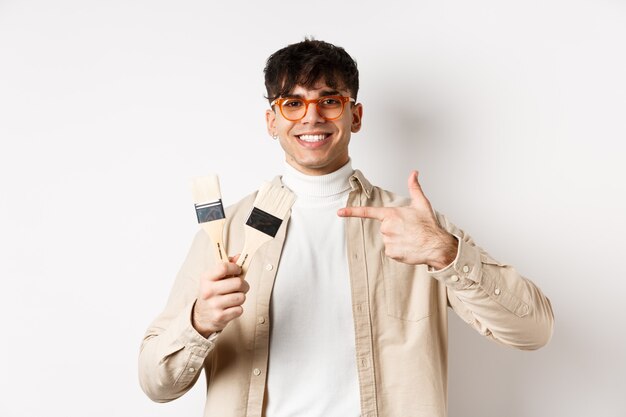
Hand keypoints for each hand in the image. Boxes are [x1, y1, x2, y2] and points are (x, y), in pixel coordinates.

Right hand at [192, 255, 248, 336]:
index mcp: (206, 278)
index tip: (238, 270)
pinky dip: (238, 308)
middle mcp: (208, 291)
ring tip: (235, 297)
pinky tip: (231, 307)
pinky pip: (239, 309)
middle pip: (237, 283)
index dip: (235, 267)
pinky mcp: (220, 317)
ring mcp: (214, 305)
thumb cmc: (212, 293)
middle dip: (244, 284)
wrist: (201, 316)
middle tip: (242, 286)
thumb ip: (227, 265)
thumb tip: (239, 256)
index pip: (224, 267)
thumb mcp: (214, 278)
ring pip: (241, 297)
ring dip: (241, 297)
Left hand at [337, 171, 457, 268]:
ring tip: (410, 239)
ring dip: (397, 240)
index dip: (352, 212)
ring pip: (388, 240)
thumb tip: (414, 173)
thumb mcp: (421, 204)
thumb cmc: (429, 225)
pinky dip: (399, 250)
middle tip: (409, 230)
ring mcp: (388, 241)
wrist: (437, 245)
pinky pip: (391, 250)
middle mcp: (387, 227)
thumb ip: (414, 187)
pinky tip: (409, 247)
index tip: (339, 212)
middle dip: (395, 229)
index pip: (367, 212)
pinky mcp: (391, 252)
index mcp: (391, 214)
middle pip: (384, 228)